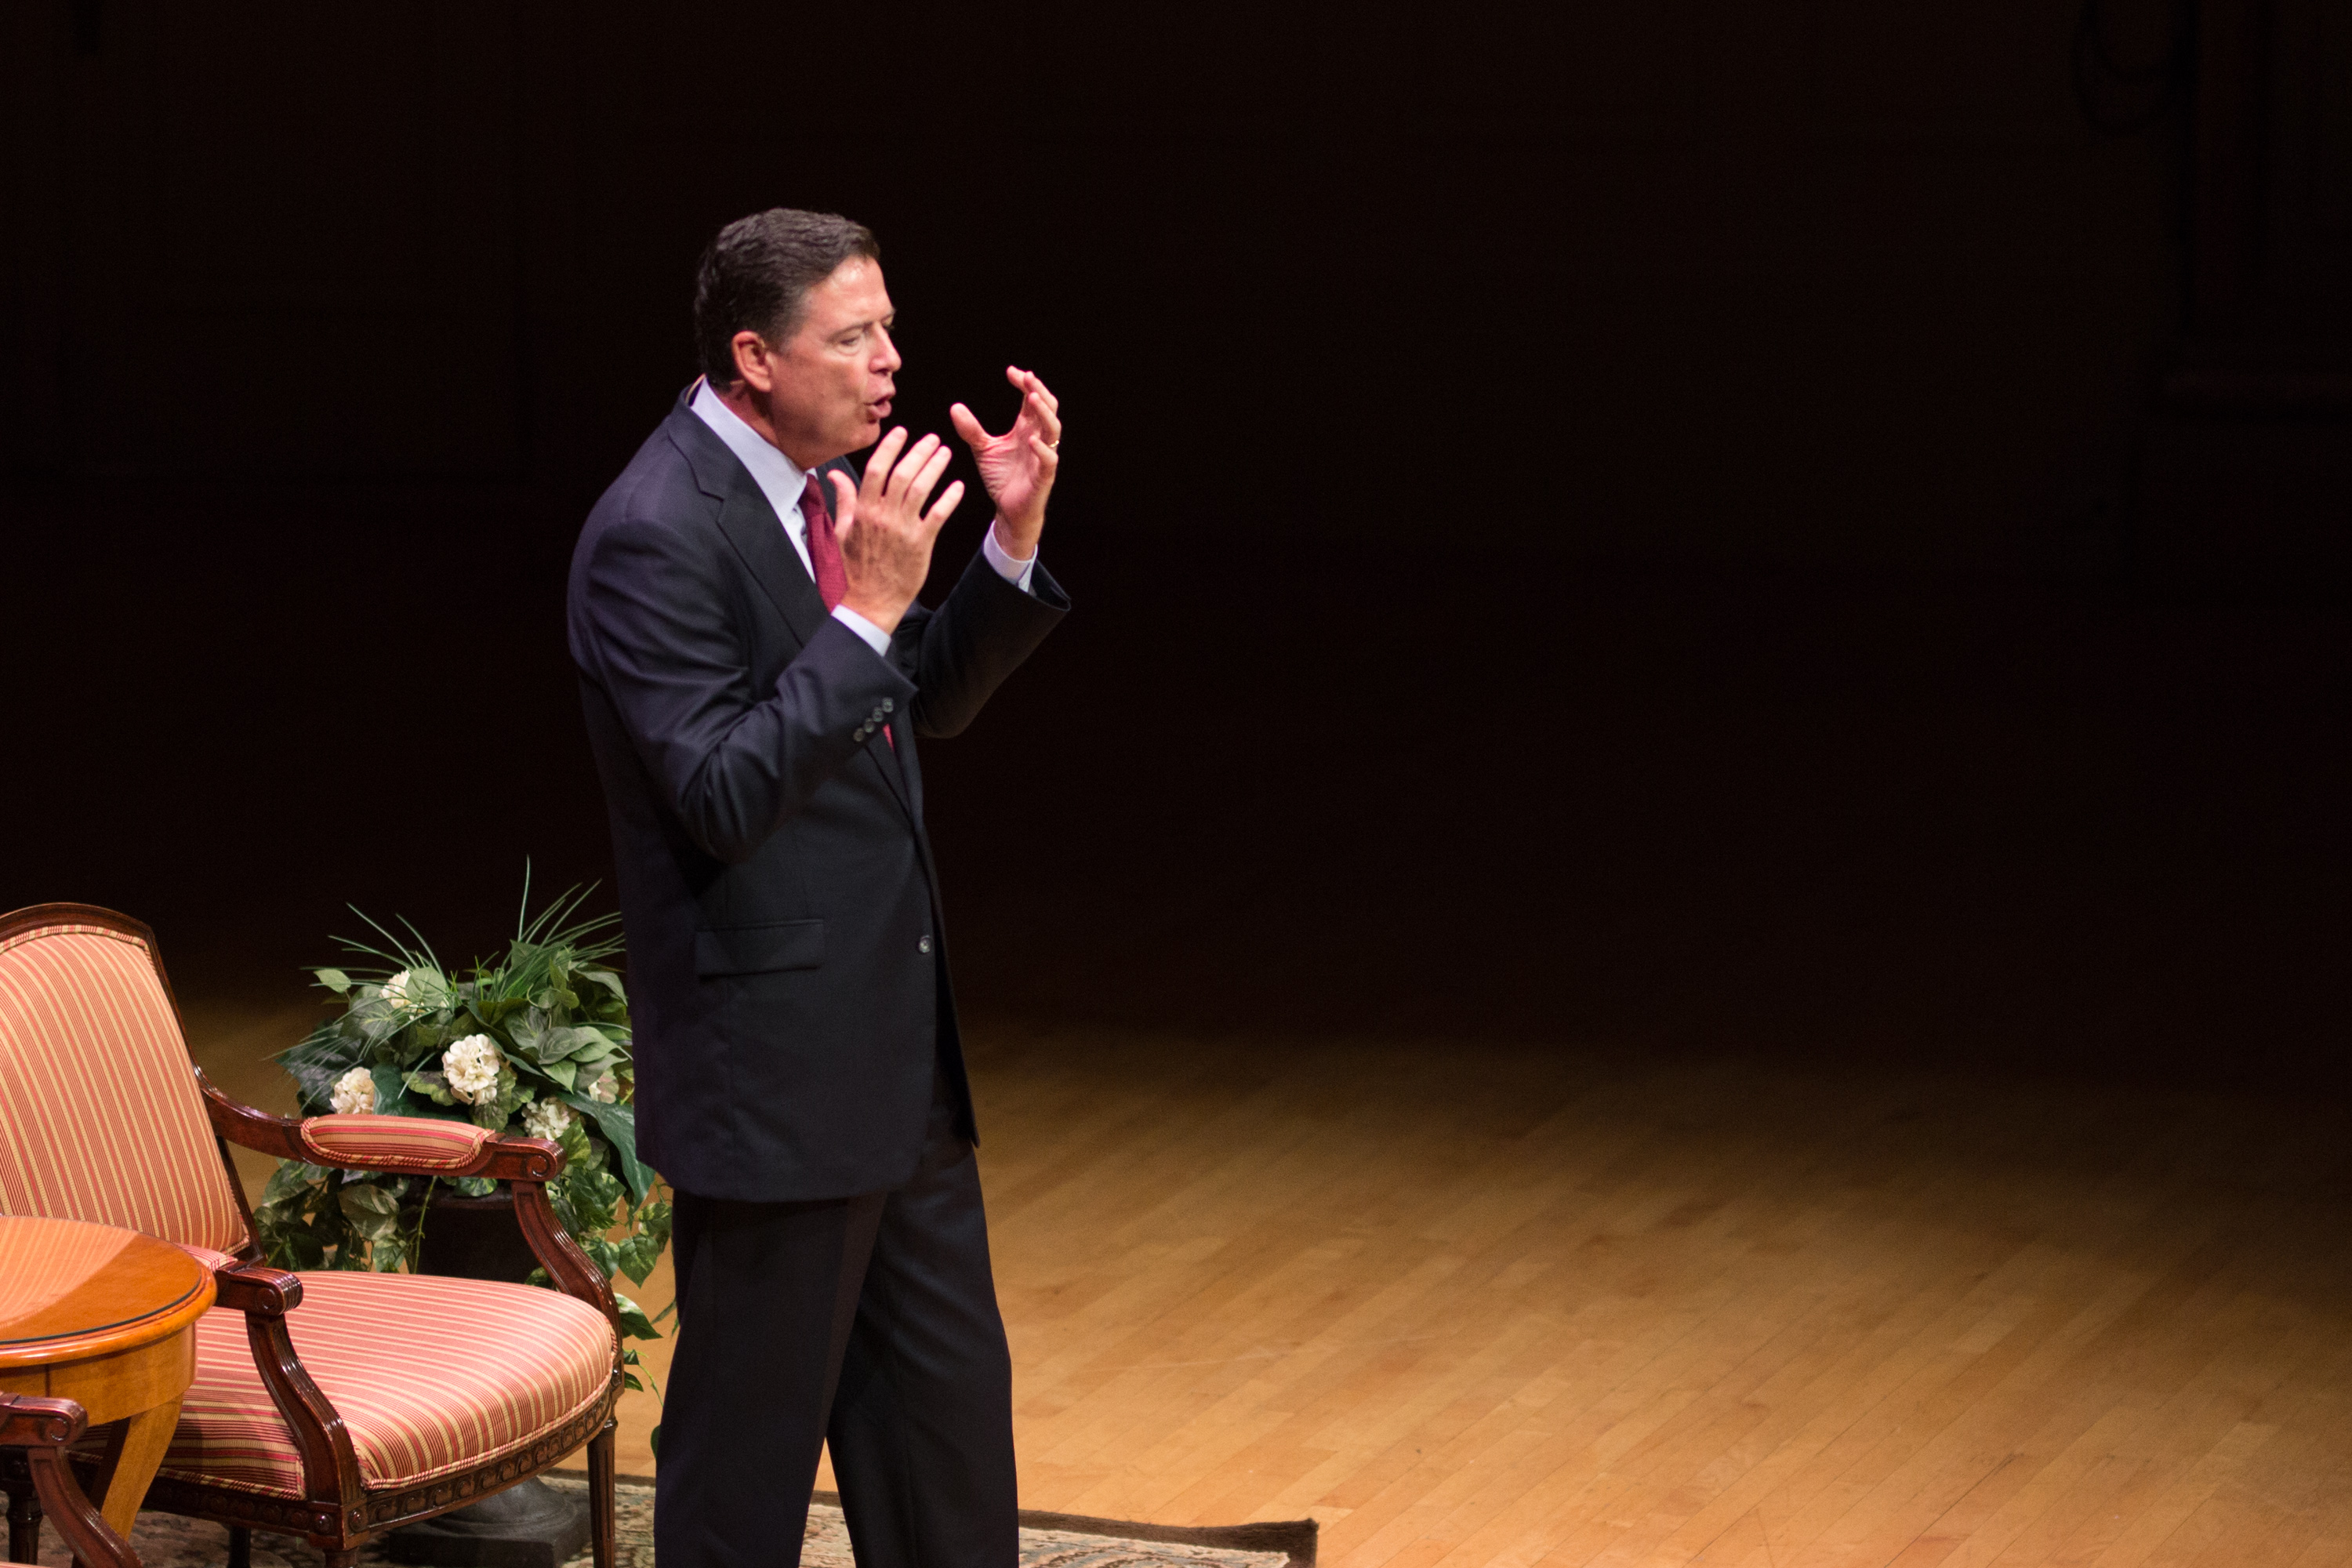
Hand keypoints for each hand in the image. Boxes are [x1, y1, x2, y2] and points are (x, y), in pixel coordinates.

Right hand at [831, 428, 963, 634]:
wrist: (869, 602)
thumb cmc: (854, 568)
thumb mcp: (841, 531)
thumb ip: (843, 500)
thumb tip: (833, 474)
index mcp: (863, 511)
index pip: (876, 469)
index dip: (890, 448)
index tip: (901, 432)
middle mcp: (883, 516)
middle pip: (902, 474)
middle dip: (919, 452)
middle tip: (932, 439)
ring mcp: (902, 530)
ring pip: (921, 489)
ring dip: (935, 467)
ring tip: (945, 453)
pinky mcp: (920, 544)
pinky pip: (938, 515)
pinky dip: (949, 498)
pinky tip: (958, 486)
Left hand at [949, 366, 1060, 560]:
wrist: (1008, 510)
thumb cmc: (1001, 478)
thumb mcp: (983, 449)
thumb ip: (971, 430)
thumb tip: (955, 407)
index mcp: (1026, 429)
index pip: (1031, 399)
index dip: (1025, 384)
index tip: (1011, 372)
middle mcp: (1039, 438)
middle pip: (1048, 407)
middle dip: (1039, 391)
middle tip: (1027, 377)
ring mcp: (1043, 456)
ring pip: (1053, 429)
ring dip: (1044, 413)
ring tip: (1031, 398)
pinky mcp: (1044, 476)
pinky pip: (1049, 460)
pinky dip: (1042, 449)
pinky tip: (1031, 440)